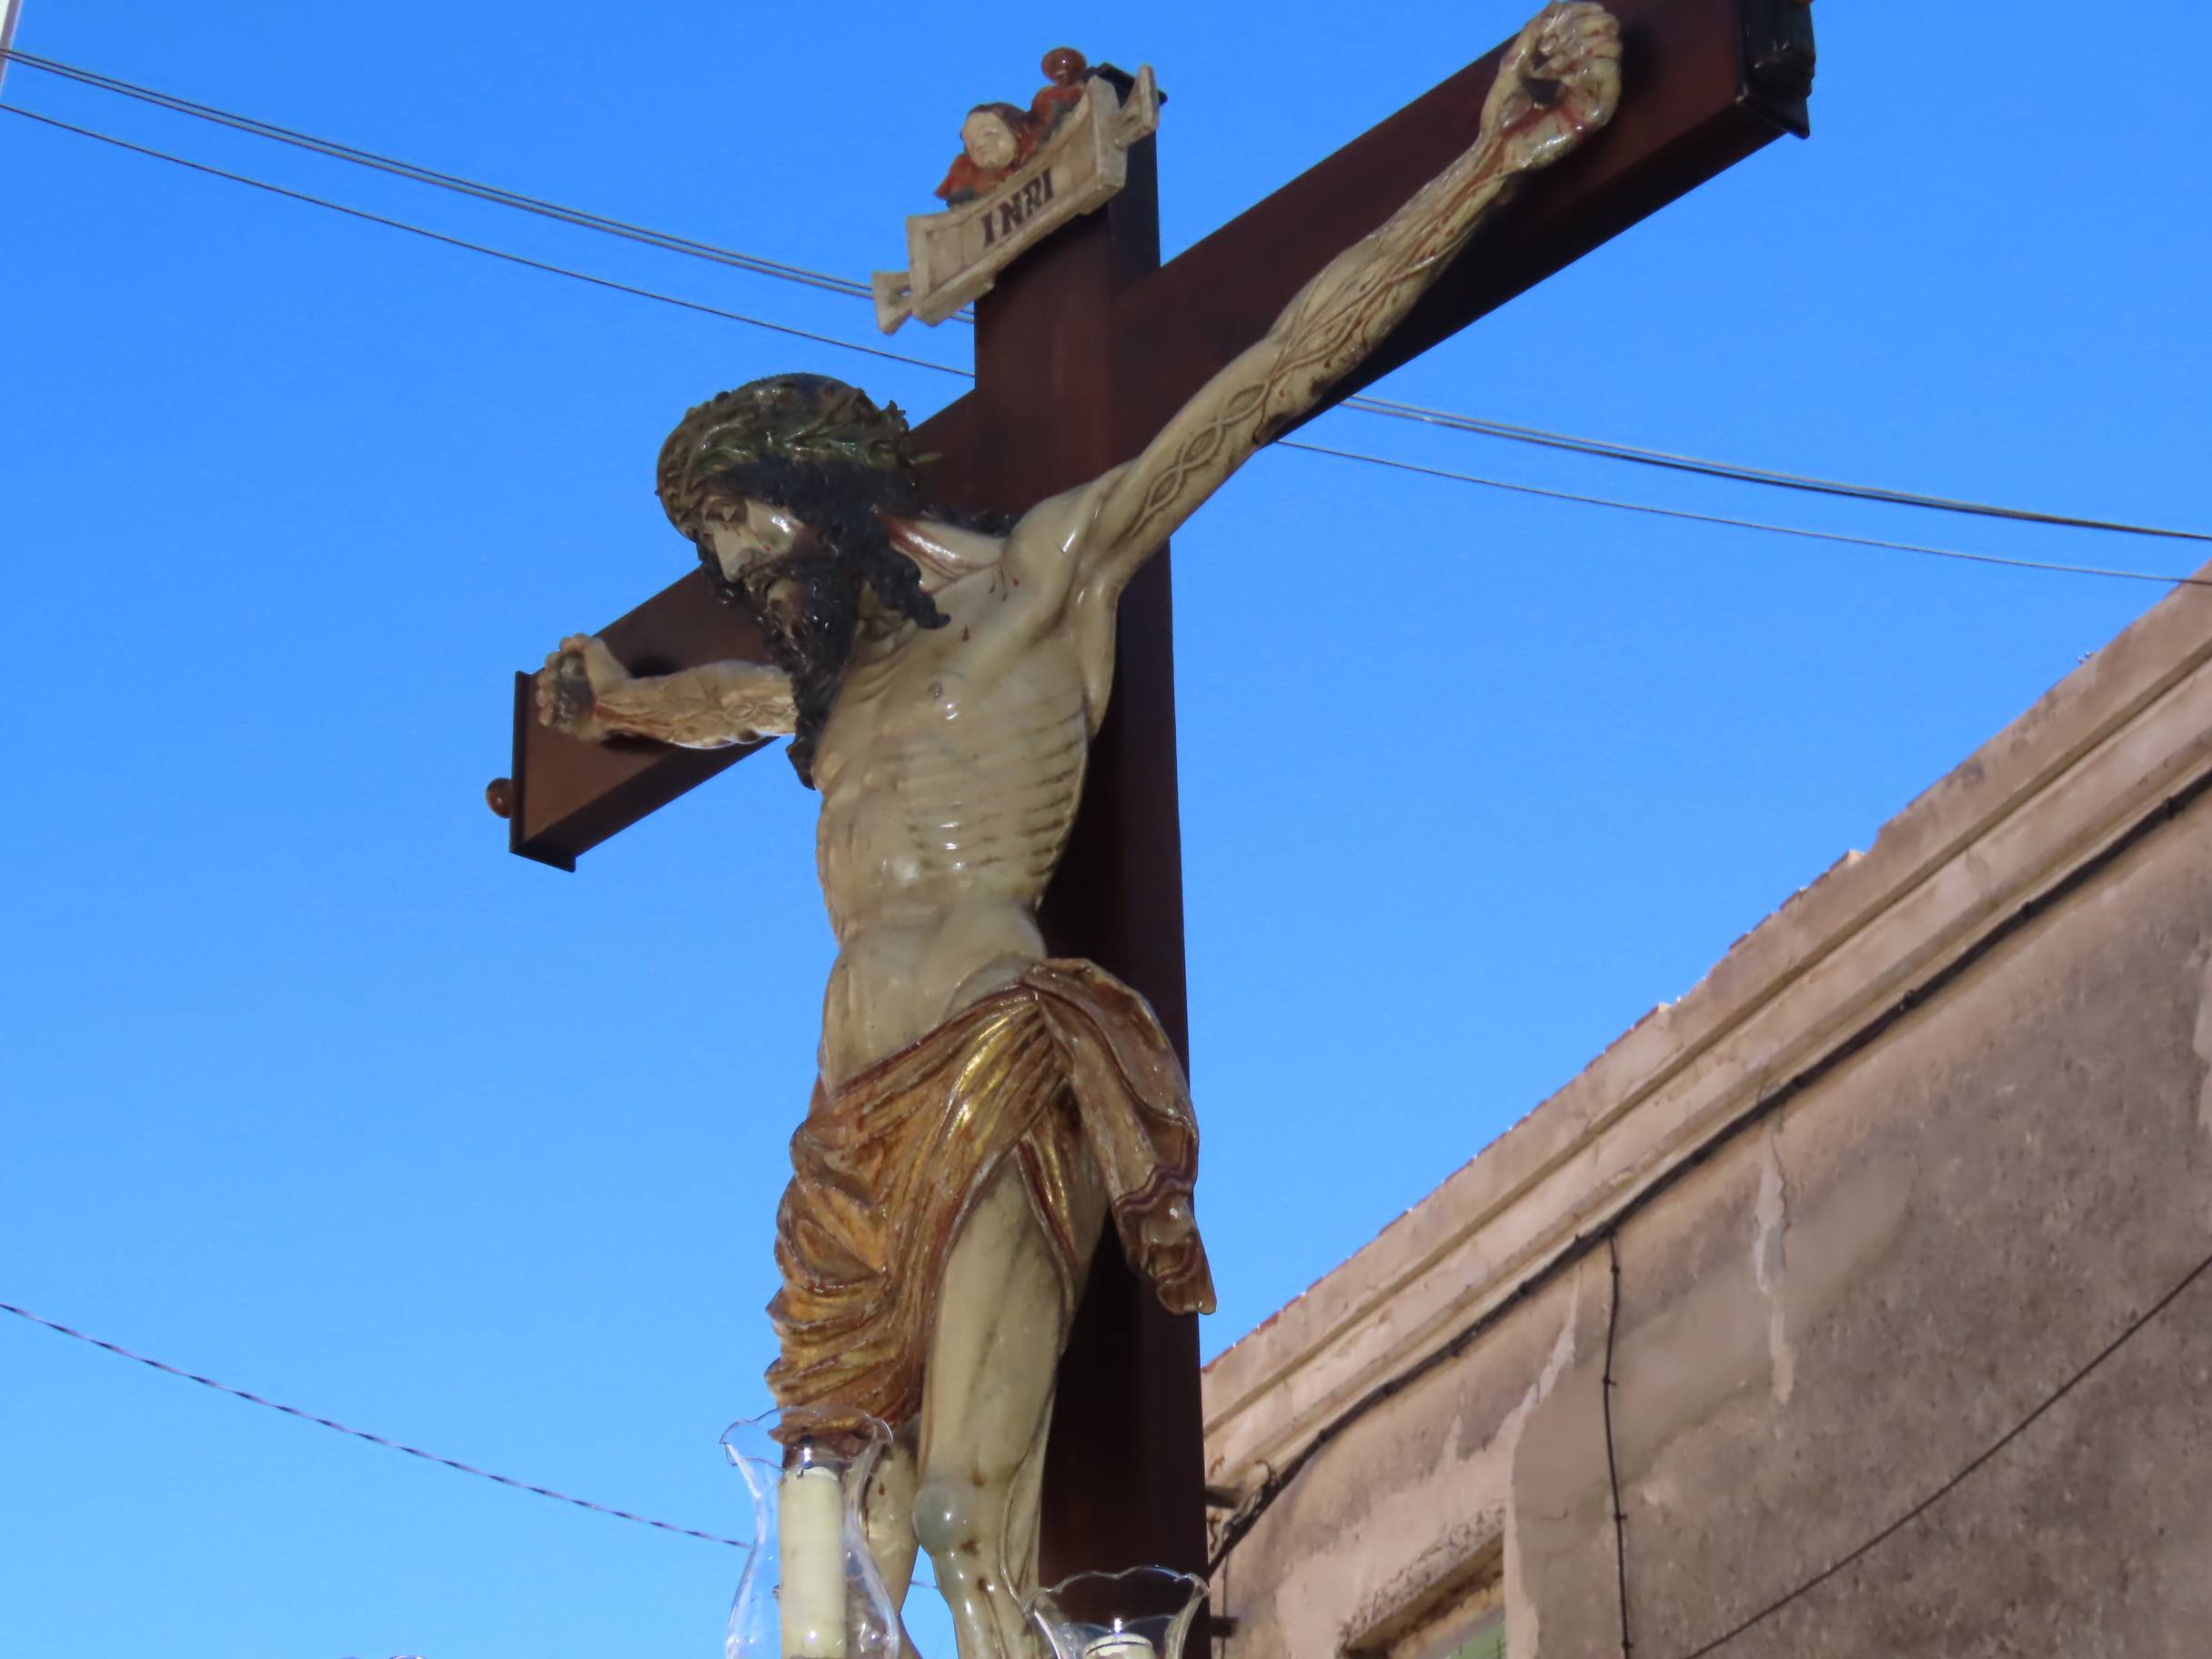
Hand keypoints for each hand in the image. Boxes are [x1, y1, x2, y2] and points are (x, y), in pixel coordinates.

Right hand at [535, 634, 630, 741]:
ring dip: (544, 696)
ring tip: (553, 696)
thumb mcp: (596, 649)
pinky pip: (548, 719)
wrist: (618, 704)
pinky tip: (553, 709)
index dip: (552, 662)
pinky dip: (546, 714)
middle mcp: (574, 689)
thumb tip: (563, 644)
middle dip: (546, 680)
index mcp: (580, 672)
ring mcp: (571, 707)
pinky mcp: (569, 724)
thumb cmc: (607, 676)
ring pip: (545, 699)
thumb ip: (579, 641)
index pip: (555, 664)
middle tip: (552, 682)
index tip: (555, 663)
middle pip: (547, 682)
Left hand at [1481, 3, 1621, 173]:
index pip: (1593, 17)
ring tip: (1554, 66)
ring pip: (1612, 45)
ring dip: (1580, 46)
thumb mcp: (1516, 59)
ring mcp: (1594, 89)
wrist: (1499, 146)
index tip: (1545, 36)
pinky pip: (1611, 74)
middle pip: (1608, 26)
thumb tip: (1558, 3)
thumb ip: (1536, 30)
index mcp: (1570, 55)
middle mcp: (1587, 68)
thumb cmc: (1504, 109)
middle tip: (1549, 49)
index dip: (1574, 13)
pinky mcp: (1598, 110)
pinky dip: (1590, 66)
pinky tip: (1567, 77)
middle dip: (1577, 27)